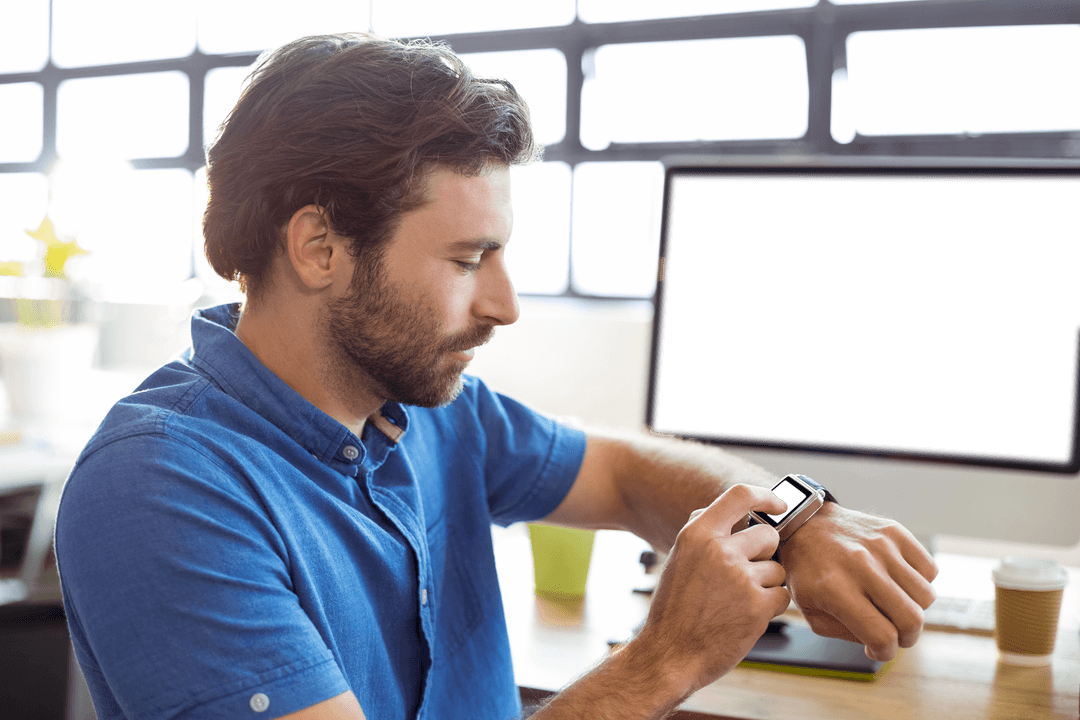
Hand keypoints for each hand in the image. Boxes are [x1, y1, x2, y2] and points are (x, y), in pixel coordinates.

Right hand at [631, 484, 791, 696]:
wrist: (669, 655)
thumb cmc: (674, 609)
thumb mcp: (679, 558)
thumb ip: (704, 531)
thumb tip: (730, 510)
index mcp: (697, 534)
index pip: (740, 495)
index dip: (766, 496)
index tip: (777, 504)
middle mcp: (719, 550)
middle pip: (768, 535)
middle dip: (765, 553)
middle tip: (747, 573)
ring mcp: (740, 578)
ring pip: (777, 568)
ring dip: (766, 584)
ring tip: (738, 600)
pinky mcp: (757, 606)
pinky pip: (781, 595)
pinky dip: (770, 606)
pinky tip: (746, 615)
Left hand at [779, 503, 937, 660]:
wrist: (804, 524)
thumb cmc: (807, 573)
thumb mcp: (811, 611)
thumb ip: (848, 634)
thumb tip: (884, 645)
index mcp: (834, 588)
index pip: (882, 635)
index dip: (886, 652)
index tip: (878, 650)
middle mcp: (860, 565)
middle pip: (911, 619)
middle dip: (908, 637)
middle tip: (895, 634)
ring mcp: (880, 545)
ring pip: (925, 596)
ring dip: (915, 609)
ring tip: (894, 604)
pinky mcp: (894, 531)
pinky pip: (930, 570)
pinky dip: (920, 582)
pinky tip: (898, 582)